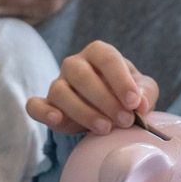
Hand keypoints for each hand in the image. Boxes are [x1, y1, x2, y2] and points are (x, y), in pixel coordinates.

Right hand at [27, 41, 159, 134]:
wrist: (108, 111)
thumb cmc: (125, 95)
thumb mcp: (143, 90)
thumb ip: (145, 93)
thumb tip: (141, 103)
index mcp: (98, 53)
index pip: (107, 59)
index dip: (121, 80)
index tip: (134, 103)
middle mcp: (74, 64)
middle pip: (83, 76)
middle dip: (106, 100)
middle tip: (125, 121)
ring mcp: (57, 83)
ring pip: (61, 92)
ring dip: (84, 112)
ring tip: (105, 128)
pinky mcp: (46, 104)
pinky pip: (35, 105)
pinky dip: (43, 112)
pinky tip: (57, 120)